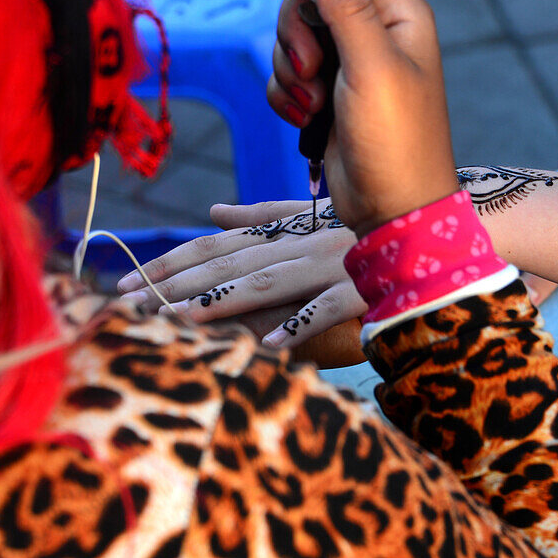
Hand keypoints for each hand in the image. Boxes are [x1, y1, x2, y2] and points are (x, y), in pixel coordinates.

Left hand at [116, 199, 366, 348]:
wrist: (430, 234)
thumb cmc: (366, 230)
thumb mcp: (314, 217)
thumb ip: (263, 216)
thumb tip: (212, 211)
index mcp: (286, 229)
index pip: (216, 244)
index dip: (170, 260)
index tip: (128, 279)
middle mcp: (301, 242)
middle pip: (229, 263)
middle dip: (176, 282)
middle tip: (128, 301)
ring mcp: (330, 264)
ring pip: (267, 282)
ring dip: (221, 302)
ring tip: (180, 320)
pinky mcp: (361, 289)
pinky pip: (325, 308)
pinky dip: (298, 325)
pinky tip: (266, 347)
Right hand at [264, 0, 458, 236]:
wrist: (391, 208)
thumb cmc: (396, 140)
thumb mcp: (372, 67)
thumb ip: (348, 8)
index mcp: (399, 13)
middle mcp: (374, 31)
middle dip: (296, 32)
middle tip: (312, 70)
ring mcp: (348, 64)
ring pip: (292, 37)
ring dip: (290, 71)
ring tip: (316, 107)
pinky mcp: (326, 94)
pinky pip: (285, 74)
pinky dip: (286, 96)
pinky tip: (305, 122)